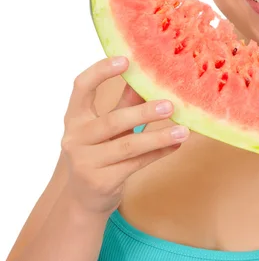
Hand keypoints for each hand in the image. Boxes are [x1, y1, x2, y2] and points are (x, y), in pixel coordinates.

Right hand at [60, 57, 188, 215]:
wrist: (84, 200)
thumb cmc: (99, 152)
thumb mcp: (108, 126)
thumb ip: (125, 103)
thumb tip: (149, 75)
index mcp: (74, 118)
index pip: (81, 87)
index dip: (100, 71)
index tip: (126, 60)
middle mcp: (75, 139)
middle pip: (112, 121)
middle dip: (143, 112)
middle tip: (170, 105)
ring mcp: (86, 162)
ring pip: (128, 146)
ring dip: (159, 137)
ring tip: (182, 130)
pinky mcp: (101, 182)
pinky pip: (136, 164)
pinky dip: (158, 153)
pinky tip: (176, 144)